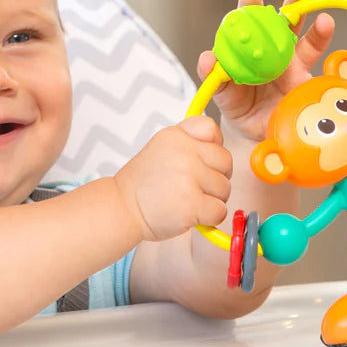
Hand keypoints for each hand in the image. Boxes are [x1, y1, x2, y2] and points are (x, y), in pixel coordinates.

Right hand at [114, 116, 232, 241]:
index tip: (198, 161)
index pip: (211, 129)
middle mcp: (183, 152)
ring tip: (188, 200)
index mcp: (176, 136)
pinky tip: (191, 214)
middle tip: (194, 187)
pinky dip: (209, 217)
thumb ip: (189, 142)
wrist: (121, 209)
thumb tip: (219, 145)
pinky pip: (220, 210)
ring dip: (212, 199)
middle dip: (215, 177)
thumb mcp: (161, 148)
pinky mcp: (192, 203)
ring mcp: (188, 177)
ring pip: (225, 188)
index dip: (211, 148)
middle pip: (225, 161)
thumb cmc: (143, 184)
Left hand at [197, 0, 334, 142]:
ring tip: (326, 22)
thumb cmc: (239, 105)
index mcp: (257, 48)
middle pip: (290, 23)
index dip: (252, 5)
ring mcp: (298, 70)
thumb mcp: (223, 92)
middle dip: (296, 4)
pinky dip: (345, 79)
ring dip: (321, 31)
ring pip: (313, 45)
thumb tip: (207, 57)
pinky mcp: (312, 88)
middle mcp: (280, 53)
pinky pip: (331, 82)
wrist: (255, 133)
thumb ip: (214, 75)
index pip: (254, 21)